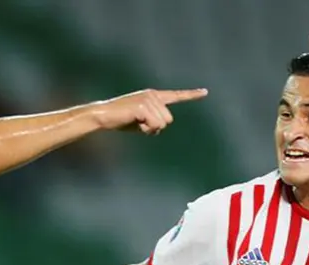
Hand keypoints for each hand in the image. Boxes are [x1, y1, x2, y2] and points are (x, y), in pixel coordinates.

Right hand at [92, 88, 208, 134]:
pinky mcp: (143, 106)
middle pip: (168, 120)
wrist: (103, 116)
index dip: (191, 95)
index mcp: (154, 96)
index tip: (205, 92)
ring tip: (134, 122)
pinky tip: (134, 122)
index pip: (175, 96)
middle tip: (138, 123)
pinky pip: (154, 125)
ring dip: (149, 128)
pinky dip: (145, 129)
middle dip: (155, 127)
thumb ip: (153, 123)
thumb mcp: (141, 123)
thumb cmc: (120, 120)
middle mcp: (153, 95)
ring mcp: (148, 99)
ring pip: (162, 124)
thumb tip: (159, 127)